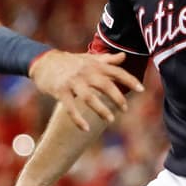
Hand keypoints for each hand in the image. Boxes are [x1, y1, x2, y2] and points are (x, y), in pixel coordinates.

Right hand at [28, 50, 142, 131]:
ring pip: (89, 97)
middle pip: (105, 85)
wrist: (44, 61)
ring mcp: (73, 82)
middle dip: (117, 97)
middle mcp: (86, 72)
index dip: (129, 80)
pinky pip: (70, 107)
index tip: (141, 90)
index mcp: (94, 65)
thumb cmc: (69, 62)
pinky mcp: (61, 91)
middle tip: (124, 109)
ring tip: (110, 119)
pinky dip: (78, 119)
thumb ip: (106, 60)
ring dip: (101, 109)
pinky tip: (86, 129)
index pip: (116, 72)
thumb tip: (123, 57)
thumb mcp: (88, 59)